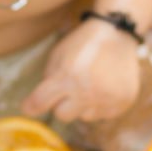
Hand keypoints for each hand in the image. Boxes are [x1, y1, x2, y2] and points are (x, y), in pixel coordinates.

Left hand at [21, 20, 141, 121]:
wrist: (117, 33)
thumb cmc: (83, 44)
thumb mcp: (58, 55)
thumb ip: (48, 80)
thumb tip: (38, 105)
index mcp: (68, 76)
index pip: (40, 102)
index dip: (32, 106)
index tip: (29, 107)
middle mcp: (87, 91)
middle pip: (62, 115)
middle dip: (62, 104)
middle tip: (69, 89)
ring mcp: (107, 99)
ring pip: (83, 116)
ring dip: (83, 105)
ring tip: (91, 83)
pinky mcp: (122, 103)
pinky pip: (102, 115)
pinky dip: (100, 104)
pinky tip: (104, 86)